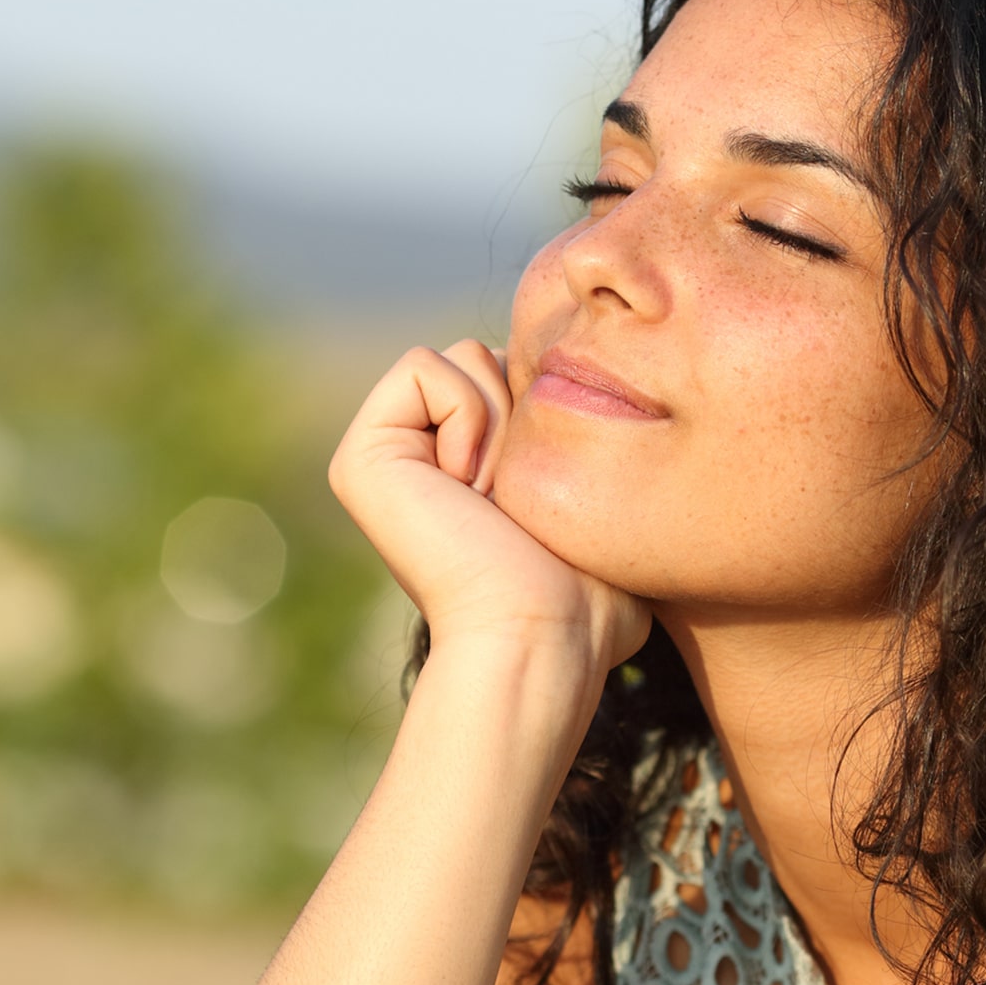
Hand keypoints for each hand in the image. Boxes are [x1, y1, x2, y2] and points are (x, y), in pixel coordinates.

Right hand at [328, 339, 649, 674]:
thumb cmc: (588, 597)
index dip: (554, 413)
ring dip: (502, 423)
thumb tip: (623, 442)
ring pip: (462, 354)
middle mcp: (417, 460)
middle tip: (517, 501)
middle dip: (527, 412)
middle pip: (491, 356)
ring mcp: (383, 458)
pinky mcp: (362, 456)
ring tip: (494, 502)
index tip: (546, 497)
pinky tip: (467, 489)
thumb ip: (593, 467)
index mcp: (462, 471)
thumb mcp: (602, 514)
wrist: (543, 630)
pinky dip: (466, 416)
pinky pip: (423, 366)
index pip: (522, 376)